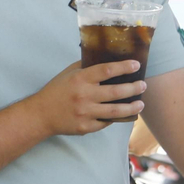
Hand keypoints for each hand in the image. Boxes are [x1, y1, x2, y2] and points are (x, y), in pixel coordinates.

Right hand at [28, 60, 145, 135]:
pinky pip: (106, 122)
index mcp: (80, 79)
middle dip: (134, 88)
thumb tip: (106, 56)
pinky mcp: (85, 127)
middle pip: (116, 92)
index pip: (106, 70)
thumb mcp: (68, 73)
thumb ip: (86, 66)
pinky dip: (116, 118)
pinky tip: (124, 114)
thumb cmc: (57, 90)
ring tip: (141, 104)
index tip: (136, 65)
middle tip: (143, 85)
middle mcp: (84, 96)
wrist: (40, 115)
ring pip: (115, 111)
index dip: (124, 67)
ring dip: (131, 107)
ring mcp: (85, 113)